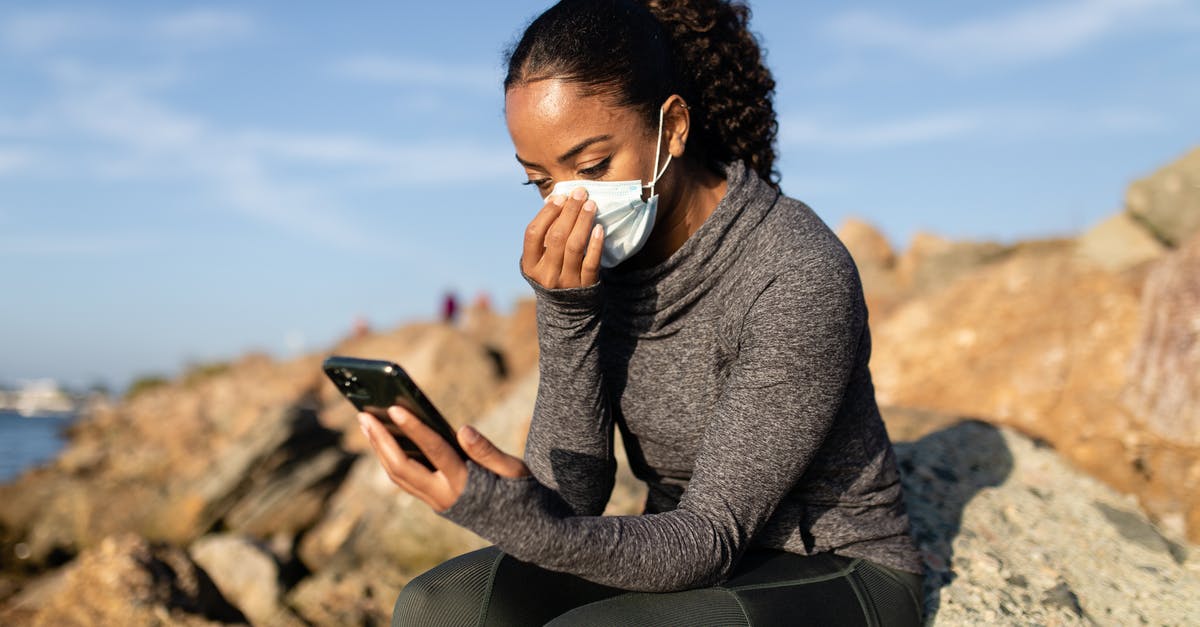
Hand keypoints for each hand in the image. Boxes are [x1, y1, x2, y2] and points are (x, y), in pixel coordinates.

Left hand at [358, 406, 529, 511]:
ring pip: (397, 476)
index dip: (414, 428)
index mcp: (465, 484)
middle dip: (380, 441)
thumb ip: (486, 451)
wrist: (520, 528)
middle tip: (362, 415)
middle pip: (402, 468)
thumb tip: (463, 429)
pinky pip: (403, 480)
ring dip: (379, 449)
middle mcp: (444, 496)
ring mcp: (435, 501)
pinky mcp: (433, 501)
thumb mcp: (512, 470)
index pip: (434, 451)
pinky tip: (382, 440)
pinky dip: (389, 459)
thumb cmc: (519, 492)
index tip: (394, 408)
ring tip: (366, 423)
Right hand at [522, 187, 604, 288]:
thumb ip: (546, 236)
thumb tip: (560, 199)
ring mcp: (565, 282)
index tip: (560, 197)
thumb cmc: (553, 273)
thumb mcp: (541, 260)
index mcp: (529, 265)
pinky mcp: (584, 286)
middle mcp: (545, 274)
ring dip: (583, 222)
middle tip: (580, 194)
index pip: (533, 233)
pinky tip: (599, 228)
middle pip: (556, 236)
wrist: (567, 311)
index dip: (546, 213)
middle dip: (569, 211)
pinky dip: (596, 244)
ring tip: (591, 205)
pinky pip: (591, 261)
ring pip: (574, 246)